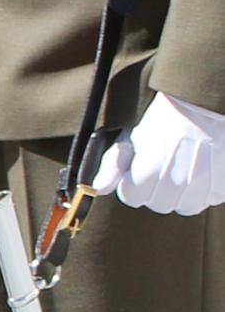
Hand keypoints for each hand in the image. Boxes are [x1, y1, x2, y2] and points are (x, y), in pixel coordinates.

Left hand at [96, 90, 224, 216]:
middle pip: (159, 204)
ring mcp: (202, 186)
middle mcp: (175, 183)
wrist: (204, 105)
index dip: (133, 182)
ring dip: (182, 193)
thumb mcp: (131, 135)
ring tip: (184, 167)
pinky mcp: (224, 186)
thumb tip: (99, 188)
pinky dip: (206, 190)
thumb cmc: (164, 118)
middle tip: (165, 165)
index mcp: (147, 172)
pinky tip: (203, 168)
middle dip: (157, 189)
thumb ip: (113, 165)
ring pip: (186, 206)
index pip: (132, 198)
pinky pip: (210, 200)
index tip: (141, 168)